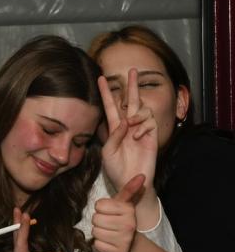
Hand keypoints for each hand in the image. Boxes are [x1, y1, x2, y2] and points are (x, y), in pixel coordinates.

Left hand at [92, 174, 143, 251]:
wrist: (130, 245)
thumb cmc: (121, 220)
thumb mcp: (124, 204)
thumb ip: (129, 189)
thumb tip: (141, 175)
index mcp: (128, 210)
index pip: (99, 205)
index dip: (101, 209)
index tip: (110, 212)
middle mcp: (128, 224)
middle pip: (95, 218)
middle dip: (99, 221)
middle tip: (109, 224)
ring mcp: (124, 239)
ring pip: (95, 231)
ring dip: (99, 233)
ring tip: (109, 233)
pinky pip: (97, 244)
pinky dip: (100, 244)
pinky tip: (109, 243)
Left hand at [98, 69, 157, 191]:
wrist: (130, 182)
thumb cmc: (115, 169)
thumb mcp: (107, 153)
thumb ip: (113, 136)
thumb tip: (124, 121)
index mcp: (115, 129)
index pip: (111, 106)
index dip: (106, 92)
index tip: (101, 78)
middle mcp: (128, 126)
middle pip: (131, 101)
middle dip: (132, 85)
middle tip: (133, 69)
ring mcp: (141, 130)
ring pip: (143, 109)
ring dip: (136, 113)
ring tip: (131, 124)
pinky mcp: (152, 136)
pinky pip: (150, 122)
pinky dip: (143, 126)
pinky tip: (137, 136)